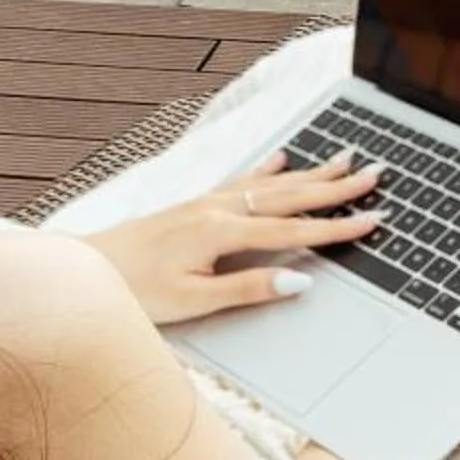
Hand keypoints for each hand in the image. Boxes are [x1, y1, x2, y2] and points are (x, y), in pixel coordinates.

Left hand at [82, 150, 383, 325]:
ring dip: (310, 173)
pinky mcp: (191, 206)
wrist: (83, 271)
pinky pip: (240, 181)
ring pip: (269, 184)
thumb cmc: (134, 292)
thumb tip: (299, 282)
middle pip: (289, 196)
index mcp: (222, 233)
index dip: (337, 227)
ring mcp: (204, 203)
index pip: (293, 231)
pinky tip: (282, 159)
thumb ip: (248, 290)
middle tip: (376, 172)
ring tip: (344, 158)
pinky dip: (267, 170)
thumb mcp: (193, 302)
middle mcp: (216, 210)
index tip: (374, 219)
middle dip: (336, 186)